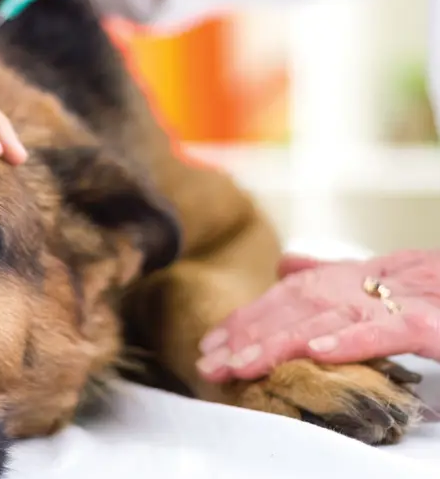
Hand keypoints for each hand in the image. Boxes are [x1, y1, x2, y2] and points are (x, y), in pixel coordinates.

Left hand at [196, 250, 439, 382]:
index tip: (213, 345)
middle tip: (210, 361)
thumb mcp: (402, 290)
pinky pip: (394, 329)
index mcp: (378, 272)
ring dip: (283, 340)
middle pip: (306, 301)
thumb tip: (288, 264)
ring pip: (337, 315)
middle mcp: (392, 277)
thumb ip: (344, 277)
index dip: (252, 317)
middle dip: (251, 332)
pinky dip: (353, 339)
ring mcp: (419, 296)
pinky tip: (315, 353)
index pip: (299, 292)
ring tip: (243, 364)